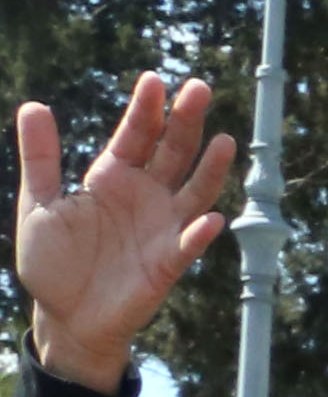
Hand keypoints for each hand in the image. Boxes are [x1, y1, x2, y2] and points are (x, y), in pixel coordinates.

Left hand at [15, 73, 233, 387]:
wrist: (65, 316)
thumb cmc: (53, 262)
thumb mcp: (37, 204)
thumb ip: (40, 157)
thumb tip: (34, 105)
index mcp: (113, 178)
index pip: (136, 135)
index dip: (146, 108)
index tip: (154, 80)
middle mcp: (145, 196)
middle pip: (173, 151)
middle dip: (186, 121)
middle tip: (199, 88)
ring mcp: (162, 227)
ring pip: (194, 190)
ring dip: (211, 168)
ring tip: (224, 141)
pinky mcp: (168, 263)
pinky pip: (188, 245)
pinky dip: (200, 233)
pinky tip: (211, 219)